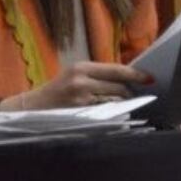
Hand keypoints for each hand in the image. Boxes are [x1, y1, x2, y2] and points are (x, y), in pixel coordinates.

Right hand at [10, 62, 151, 109]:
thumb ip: (97, 74)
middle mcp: (81, 80)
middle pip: (118, 85)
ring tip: (123, 101)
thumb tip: (126, 76)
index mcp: (81, 67)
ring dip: (122, 101)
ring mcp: (80, 98)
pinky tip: (112, 110)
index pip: (116, 69)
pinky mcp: (80, 113)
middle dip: (130, 90)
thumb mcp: (74, 75)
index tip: (149, 77)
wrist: (30, 108)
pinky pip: (105, 111)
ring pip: (114, 99)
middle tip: (137, 92)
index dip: (135, 74)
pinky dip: (112, 110)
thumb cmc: (57, 91)